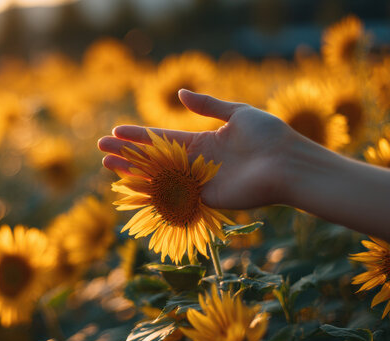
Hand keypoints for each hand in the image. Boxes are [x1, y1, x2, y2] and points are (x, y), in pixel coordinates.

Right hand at [98, 89, 301, 209]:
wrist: (289, 164)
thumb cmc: (268, 135)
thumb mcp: (237, 112)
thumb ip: (208, 105)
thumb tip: (181, 93)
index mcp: (201, 142)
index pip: (162, 138)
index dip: (138, 135)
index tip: (116, 131)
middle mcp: (195, 163)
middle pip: (153, 158)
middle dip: (126, 153)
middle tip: (101, 148)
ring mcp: (198, 182)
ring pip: (157, 176)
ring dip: (130, 170)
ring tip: (105, 163)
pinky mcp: (205, 198)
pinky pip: (173, 195)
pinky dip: (151, 191)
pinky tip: (129, 184)